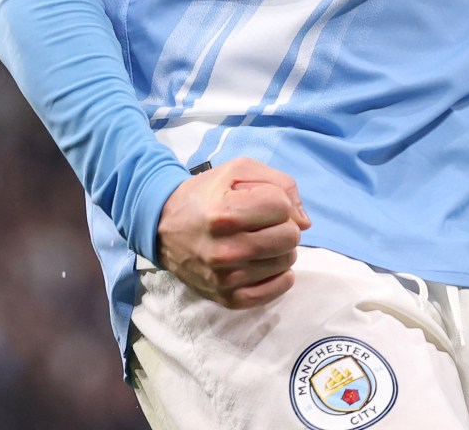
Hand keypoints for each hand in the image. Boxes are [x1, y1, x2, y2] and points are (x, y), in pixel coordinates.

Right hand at [155, 157, 311, 308]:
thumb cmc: (205, 195)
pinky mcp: (228, 299)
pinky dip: (279, 276)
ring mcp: (226, 278)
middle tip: (264, 223)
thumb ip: (279, 183)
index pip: (282, 206)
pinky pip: (276, 291)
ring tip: (259, 241)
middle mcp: (225, 249)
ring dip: (279, 249)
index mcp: (225, 213)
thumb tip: (305, 221)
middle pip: (289, 237)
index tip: (262, 202)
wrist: (163, 227)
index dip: (278, 200)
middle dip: (283, 225)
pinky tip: (265, 263)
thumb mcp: (238, 171)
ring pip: (286, 262)